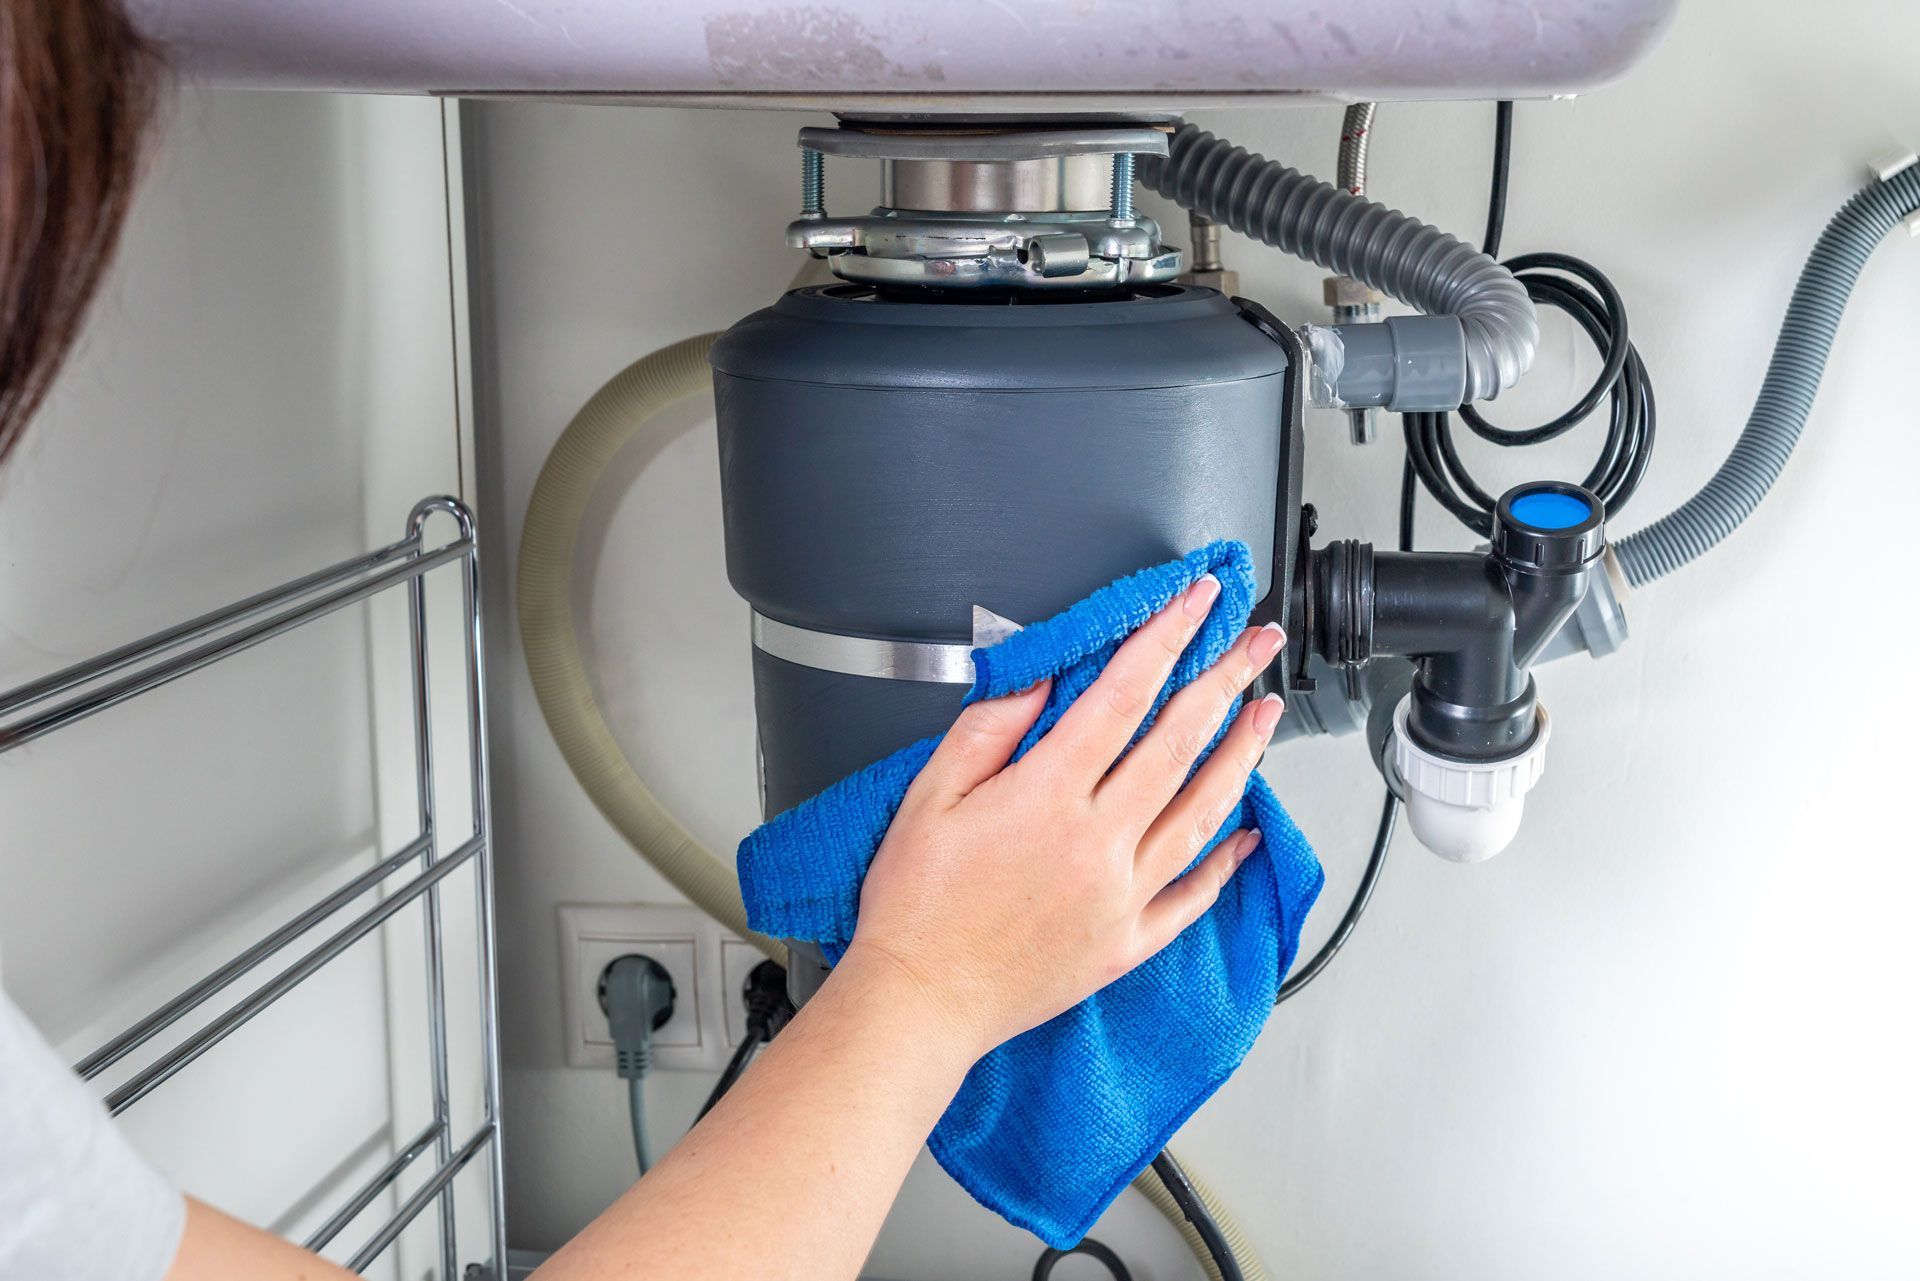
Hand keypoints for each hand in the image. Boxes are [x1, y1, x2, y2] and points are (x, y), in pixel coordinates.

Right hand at [841, 573, 1286, 1063]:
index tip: (1197, 602)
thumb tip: (1040, 681)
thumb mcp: (929, 796)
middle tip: (1256, 642)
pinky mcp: (1127, 943)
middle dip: (1224, 681)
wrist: (920, 1003)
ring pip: (1202, 812)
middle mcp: (1097, 843)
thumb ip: (989, 730)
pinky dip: (1227, 861)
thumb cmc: (915, 906)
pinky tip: (1249, 833)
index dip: (1166, 639)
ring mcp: (1121, 896)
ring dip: (1241, 756)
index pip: (1123, 697)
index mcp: (1046, 797)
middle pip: (1178, 744)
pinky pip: (1193, 895)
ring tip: (1266, 714)